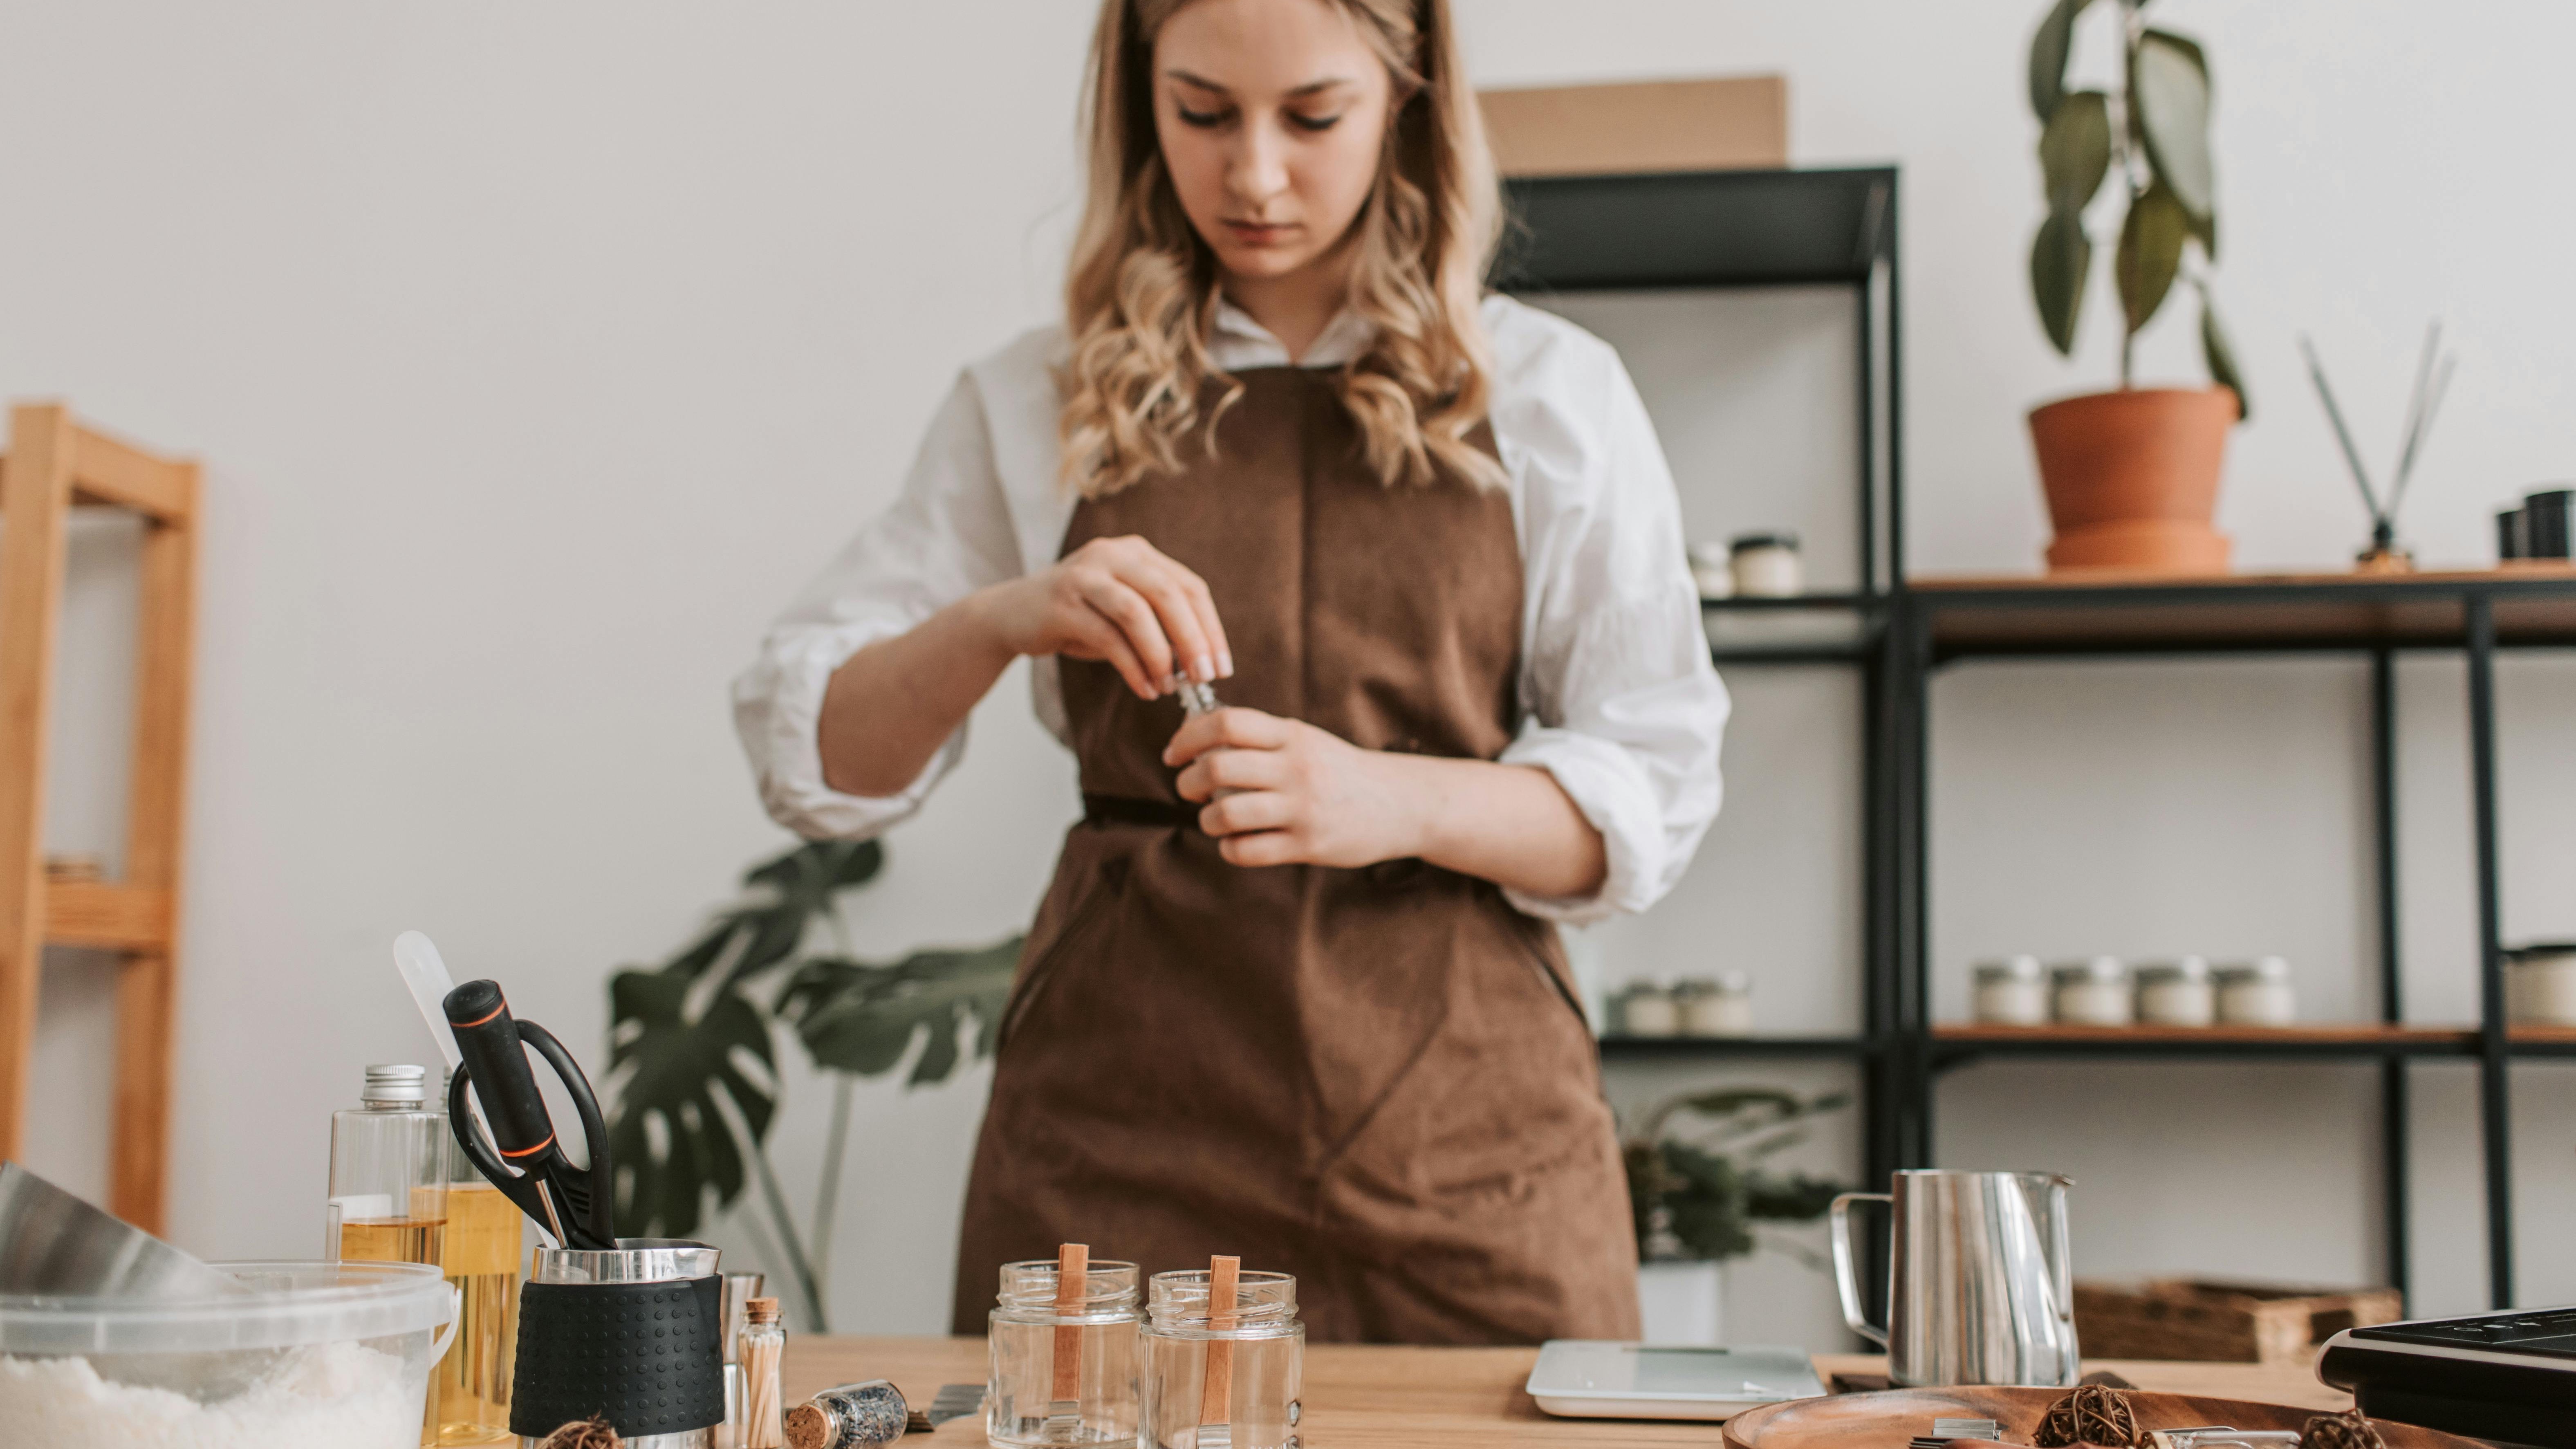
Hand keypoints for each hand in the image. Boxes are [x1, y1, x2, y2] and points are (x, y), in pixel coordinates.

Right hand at [967, 535, 1231, 699]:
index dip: (1211, 627)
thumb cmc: (1079, 616)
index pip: (1189, 586)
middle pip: (1168, 594)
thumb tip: (1203, 662)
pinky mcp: (1061, 602)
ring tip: (1171, 687)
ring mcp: (1085, 575)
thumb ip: (1160, 623)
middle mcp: (1112, 554)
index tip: (1222, 665)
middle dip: (1193, 640)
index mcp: (1137, 552)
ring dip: (1161, 654)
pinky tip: (1145, 689)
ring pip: (1137, 612)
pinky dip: (1132, 667)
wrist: (1010, 614)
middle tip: (1205, 678)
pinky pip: (1108, 637)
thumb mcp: (1123, 610)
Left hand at [1165, 708, 1427, 868]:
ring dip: (1206, 819)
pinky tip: (1235, 843)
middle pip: (1218, 767)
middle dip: (1188, 781)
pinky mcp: (1308, 846)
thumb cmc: (1338, 771)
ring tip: (1212, 819)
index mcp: (1292, 735)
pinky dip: (1229, 848)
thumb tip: (1194, 731)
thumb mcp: (1304, 741)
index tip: (1174, 753)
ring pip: (1227, 814)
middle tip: (1187, 788)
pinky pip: (1247, 851)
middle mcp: (1296, 769)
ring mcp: (1303, 809)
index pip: (1227, 723)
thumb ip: (1258, 736)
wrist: (1399, 803)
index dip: (1188, 737)